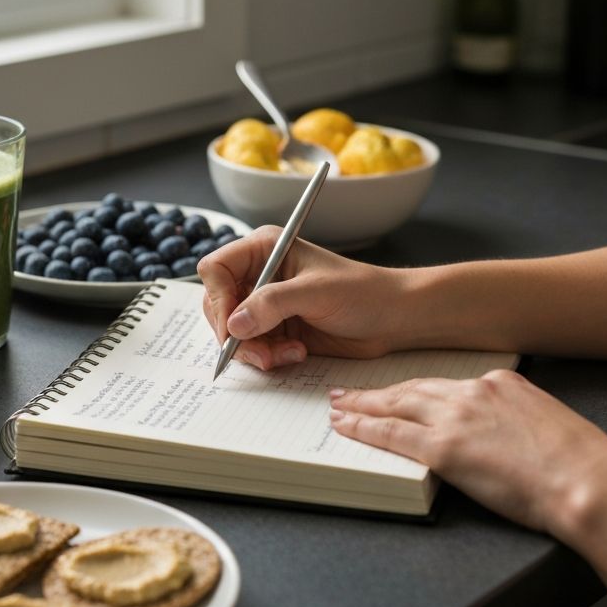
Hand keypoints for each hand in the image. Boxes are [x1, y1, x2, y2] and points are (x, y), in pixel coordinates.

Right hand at [197, 226, 402, 368]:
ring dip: (255, 350)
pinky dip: (269, 357)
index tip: (233, 326)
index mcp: (264, 249)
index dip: (218, 299)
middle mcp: (260, 274)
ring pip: (233, 333)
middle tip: (260, 352)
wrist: (391, 318)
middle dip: (236, 334)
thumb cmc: (362, 291)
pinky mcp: (276, 329)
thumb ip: (272, 304)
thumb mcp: (315, 293)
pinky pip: (253, 348)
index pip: (216, 269)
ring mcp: (266, 304)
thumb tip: (234, 324)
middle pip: (219, 305)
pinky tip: (296, 354)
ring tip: (286, 354)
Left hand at [328, 370, 606, 533]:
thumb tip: (496, 437)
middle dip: (378, 392)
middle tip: (348, 392)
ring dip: (362, 406)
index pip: (445, 385)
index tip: (398, 392)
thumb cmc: (580, 465)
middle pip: (413, 389)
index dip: (414, 391)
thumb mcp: (547, 425)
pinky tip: (346, 428)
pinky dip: (364, 428)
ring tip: (338, 407)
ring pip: (396, 406)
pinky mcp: (445, 447)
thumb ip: (513, 421)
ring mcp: (457, 417)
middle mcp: (474, 391)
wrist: (590, 481)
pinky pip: (392, 434)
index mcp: (502, 383)